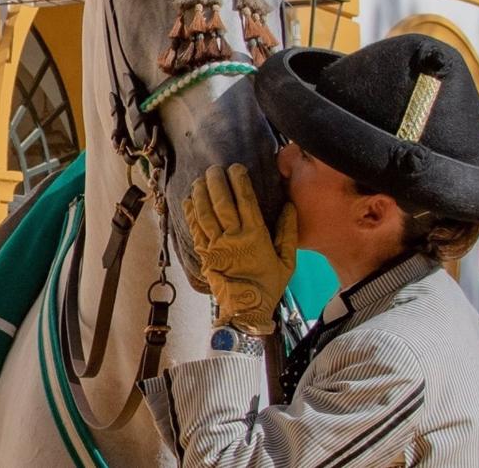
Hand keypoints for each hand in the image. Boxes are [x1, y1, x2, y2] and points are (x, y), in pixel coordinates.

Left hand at [182, 164, 297, 335]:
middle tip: (214, 168)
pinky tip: (188, 200)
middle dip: (216, 182)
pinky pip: (194, 229)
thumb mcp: (287, 262)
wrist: (246, 312)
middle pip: (221, 203)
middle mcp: (233, 238)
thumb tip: (289, 206)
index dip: (239, 181)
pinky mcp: (204, 255)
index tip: (236, 167)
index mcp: (255, 237)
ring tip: (200, 179)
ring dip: (200, 193)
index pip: (245, 201)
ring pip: (204, 213)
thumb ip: (288, 233)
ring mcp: (216, 246)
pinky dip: (190, 212)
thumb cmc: (269, 286)